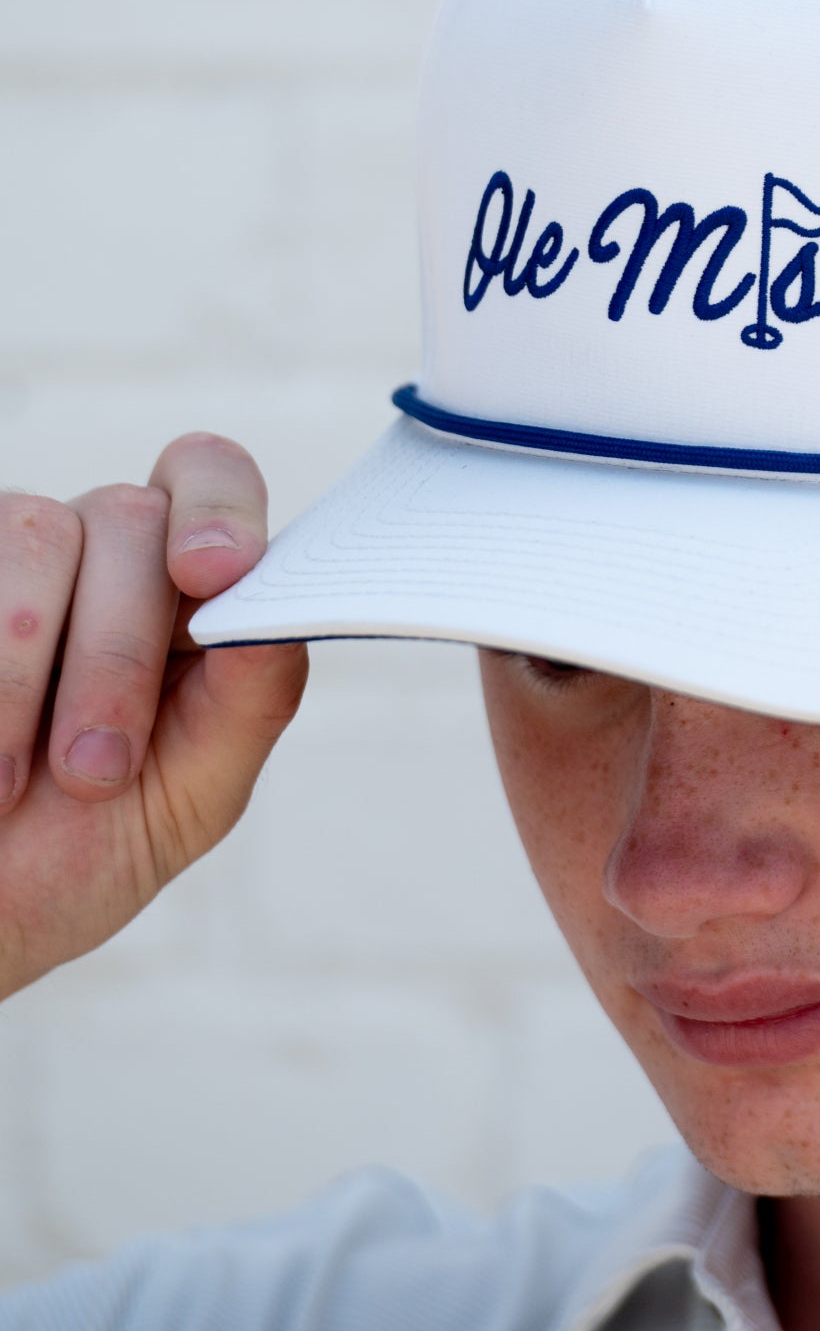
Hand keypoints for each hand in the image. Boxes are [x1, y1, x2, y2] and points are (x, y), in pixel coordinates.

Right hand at [0, 435, 307, 1000]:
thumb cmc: (79, 851)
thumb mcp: (187, 798)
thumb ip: (248, 705)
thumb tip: (280, 620)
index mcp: (179, 590)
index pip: (211, 480)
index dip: (219, 506)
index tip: (215, 573)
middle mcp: (93, 550)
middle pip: (128, 518)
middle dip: (119, 652)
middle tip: (95, 772)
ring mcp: (5, 555)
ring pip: (36, 534)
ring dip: (29, 674)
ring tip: (12, 786)